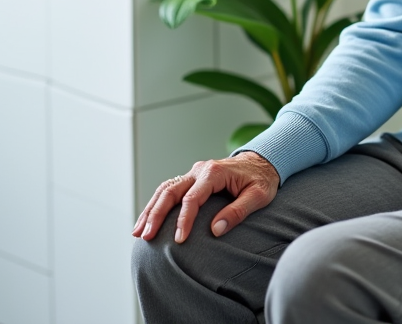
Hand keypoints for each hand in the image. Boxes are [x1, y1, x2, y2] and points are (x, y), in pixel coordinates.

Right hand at [132, 151, 279, 243]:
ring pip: (165, 190)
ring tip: (138, 232)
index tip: (179, 240)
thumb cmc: (262, 179)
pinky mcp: (192, 179)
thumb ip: (238, 211)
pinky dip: (156, 204)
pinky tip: (148, 220)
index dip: (184, 220)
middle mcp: (199, 170)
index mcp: (214, 173)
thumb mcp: (258, 196)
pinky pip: (169, 190)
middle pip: (170, 191)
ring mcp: (194, 173)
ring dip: (150, 210)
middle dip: (156, 214)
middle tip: (146, 236)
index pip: (192, 198)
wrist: (263, 161)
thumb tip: (215, 230)